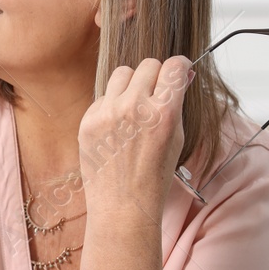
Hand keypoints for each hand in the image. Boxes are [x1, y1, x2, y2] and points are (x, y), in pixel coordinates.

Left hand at [78, 55, 191, 225]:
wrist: (123, 205)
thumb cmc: (154, 175)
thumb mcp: (177, 138)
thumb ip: (175, 103)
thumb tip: (180, 74)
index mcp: (164, 113)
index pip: (173, 66)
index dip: (179, 66)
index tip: (178, 71)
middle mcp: (134, 108)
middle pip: (148, 64)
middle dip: (156, 75)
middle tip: (156, 92)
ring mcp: (108, 113)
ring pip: (122, 73)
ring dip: (132, 84)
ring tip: (135, 107)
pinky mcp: (88, 120)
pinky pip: (103, 96)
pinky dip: (112, 105)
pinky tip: (116, 127)